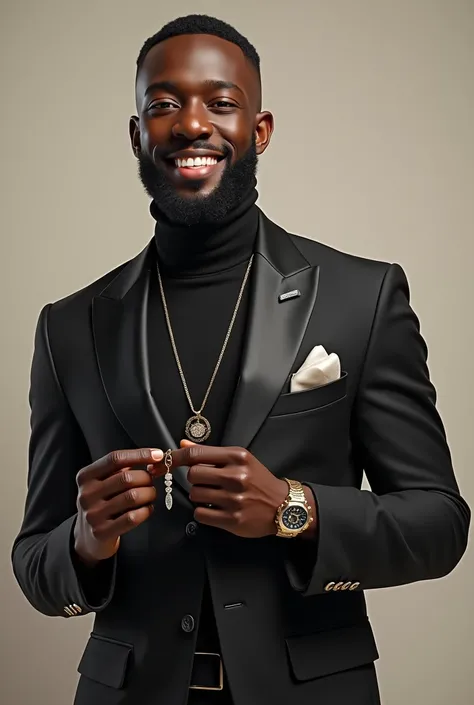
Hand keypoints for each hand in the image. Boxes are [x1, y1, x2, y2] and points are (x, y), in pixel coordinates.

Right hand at [74, 448, 163, 565]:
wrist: (87, 536)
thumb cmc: (101, 502)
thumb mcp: (103, 482)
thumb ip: (123, 468)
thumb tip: (154, 458)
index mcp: (86, 476)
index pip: (115, 459)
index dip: (139, 454)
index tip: (158, 455)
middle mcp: (86, 494)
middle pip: (126, 478)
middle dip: (146, 478)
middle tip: (152, 481)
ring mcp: (93, 514)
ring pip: (132, 497)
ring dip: (149, 494)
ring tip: (150, 494)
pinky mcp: (102, 532)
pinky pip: (132, 518)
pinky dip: (146, 511)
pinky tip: (147, 509)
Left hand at [160, 441, 288, 537]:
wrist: (283, 506)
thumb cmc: (259, 480)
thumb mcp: (240, 459)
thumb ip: (210, 452)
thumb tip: (182, 444)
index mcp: (237, 457)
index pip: (195, 454)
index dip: (174, 458)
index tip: (162, 462)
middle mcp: (236, 476)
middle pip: (192, 475)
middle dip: (195, 480)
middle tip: (207, 482)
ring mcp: (234, 499)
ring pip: (195, 495)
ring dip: (200, 496)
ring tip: (216, 496)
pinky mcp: (232, 520)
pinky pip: (200, 514)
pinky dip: (204, 512)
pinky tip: (217, 509)